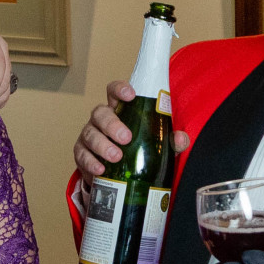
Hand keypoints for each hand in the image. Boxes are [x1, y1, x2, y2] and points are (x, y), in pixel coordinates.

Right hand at [73, 77, 191, 179]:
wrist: (115, 174)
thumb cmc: (136, 149)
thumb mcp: (155, 143)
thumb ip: (169, 140)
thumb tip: (181, 139)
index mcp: (119, 110)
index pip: (114, 92)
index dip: (120, 89)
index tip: (131, 95)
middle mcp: (101, 119)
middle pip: (100, 113)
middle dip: (112, 124)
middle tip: (126, 138)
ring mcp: (89, 135)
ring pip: (90, 134)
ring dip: (102, 145)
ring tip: (116, 157)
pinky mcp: (81, 154)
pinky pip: (82, 155)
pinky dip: (90, 162)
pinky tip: (100, 169)